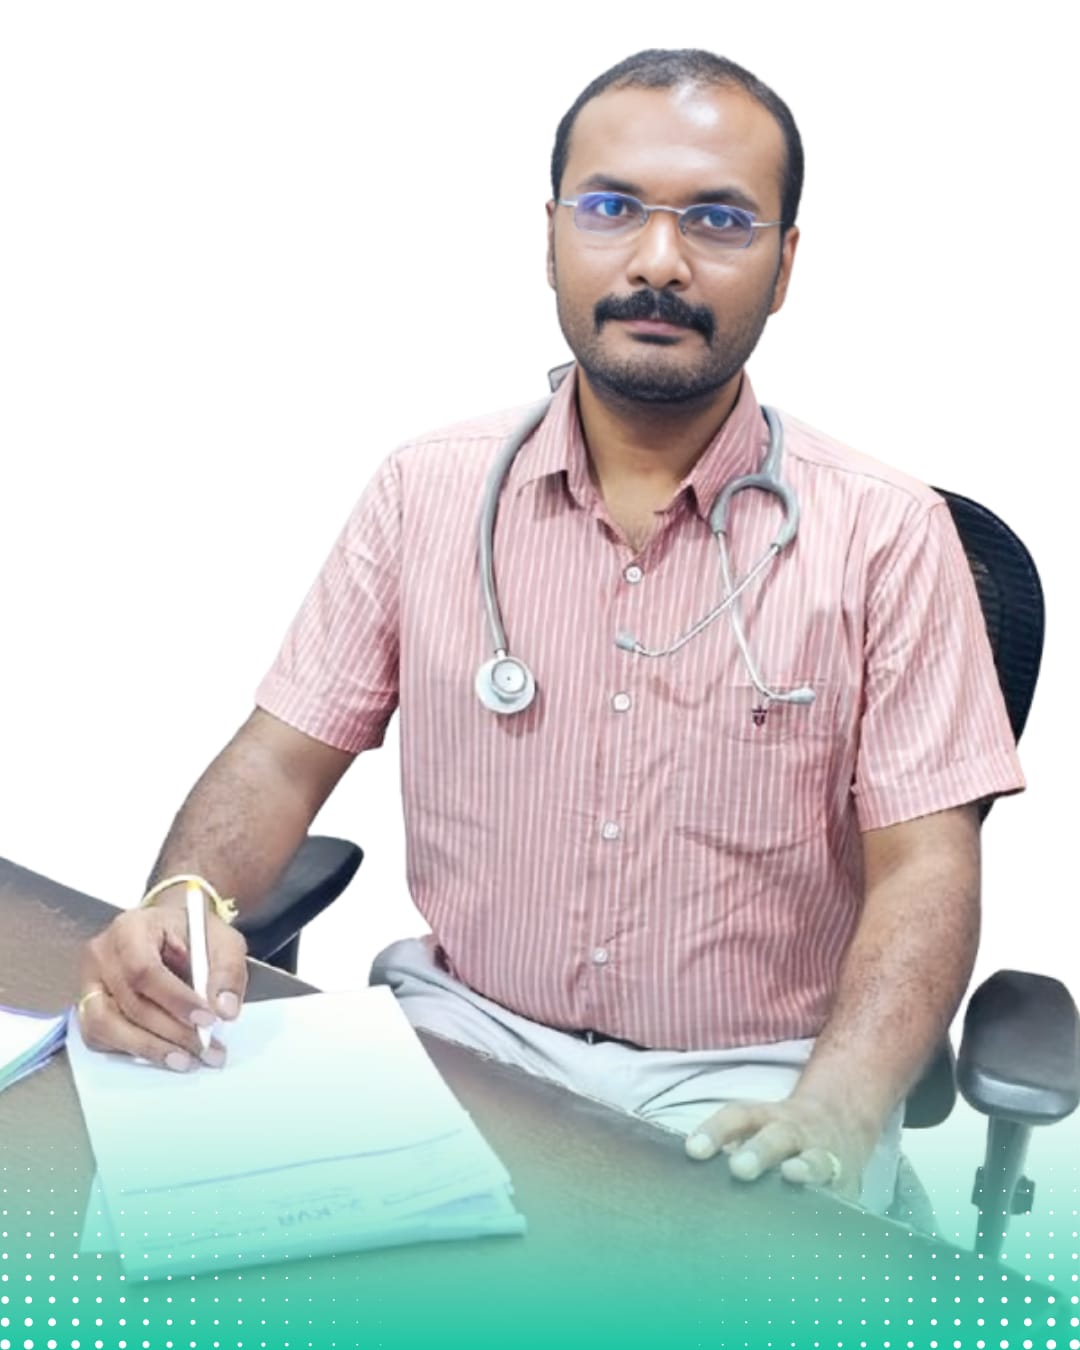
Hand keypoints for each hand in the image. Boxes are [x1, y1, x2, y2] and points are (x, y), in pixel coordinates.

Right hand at [76, 894, 247, 1070]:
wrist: (173, 934)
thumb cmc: (193, 935)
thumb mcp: (222, 941)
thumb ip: (228, 971)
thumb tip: (225, 1010)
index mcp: (131, 928)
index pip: (144, 969)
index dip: (175, 999)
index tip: (208, 1019)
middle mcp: (102, 955)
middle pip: (129, 1003)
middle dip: (172, 1033)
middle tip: (208, 1050)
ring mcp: (88, 983)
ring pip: (106, 1027)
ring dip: (150, 1049)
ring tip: (188, 1060)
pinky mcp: (87, 1008)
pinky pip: (100, 1038)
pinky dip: (132, 1051)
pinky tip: (164, 1054)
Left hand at [683, 1096, 873, 1201]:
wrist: (839, 1121)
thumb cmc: (778, 1137)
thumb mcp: (755, 1129)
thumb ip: (727, 1149)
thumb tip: (684, 1182)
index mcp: (764, 1118)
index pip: (736, 1117)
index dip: (714, 1131)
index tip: (693, 1151)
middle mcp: (793, 1131)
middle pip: (775, 1135)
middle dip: (758, 1150)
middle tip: (739, 1168)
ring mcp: (822, 1153)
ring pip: (814, 1158)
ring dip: (804, 1167)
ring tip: (793, 1175)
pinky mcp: (846, 1179)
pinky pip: (841, 1190)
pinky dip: (834, 1202)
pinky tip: (824, 1218)